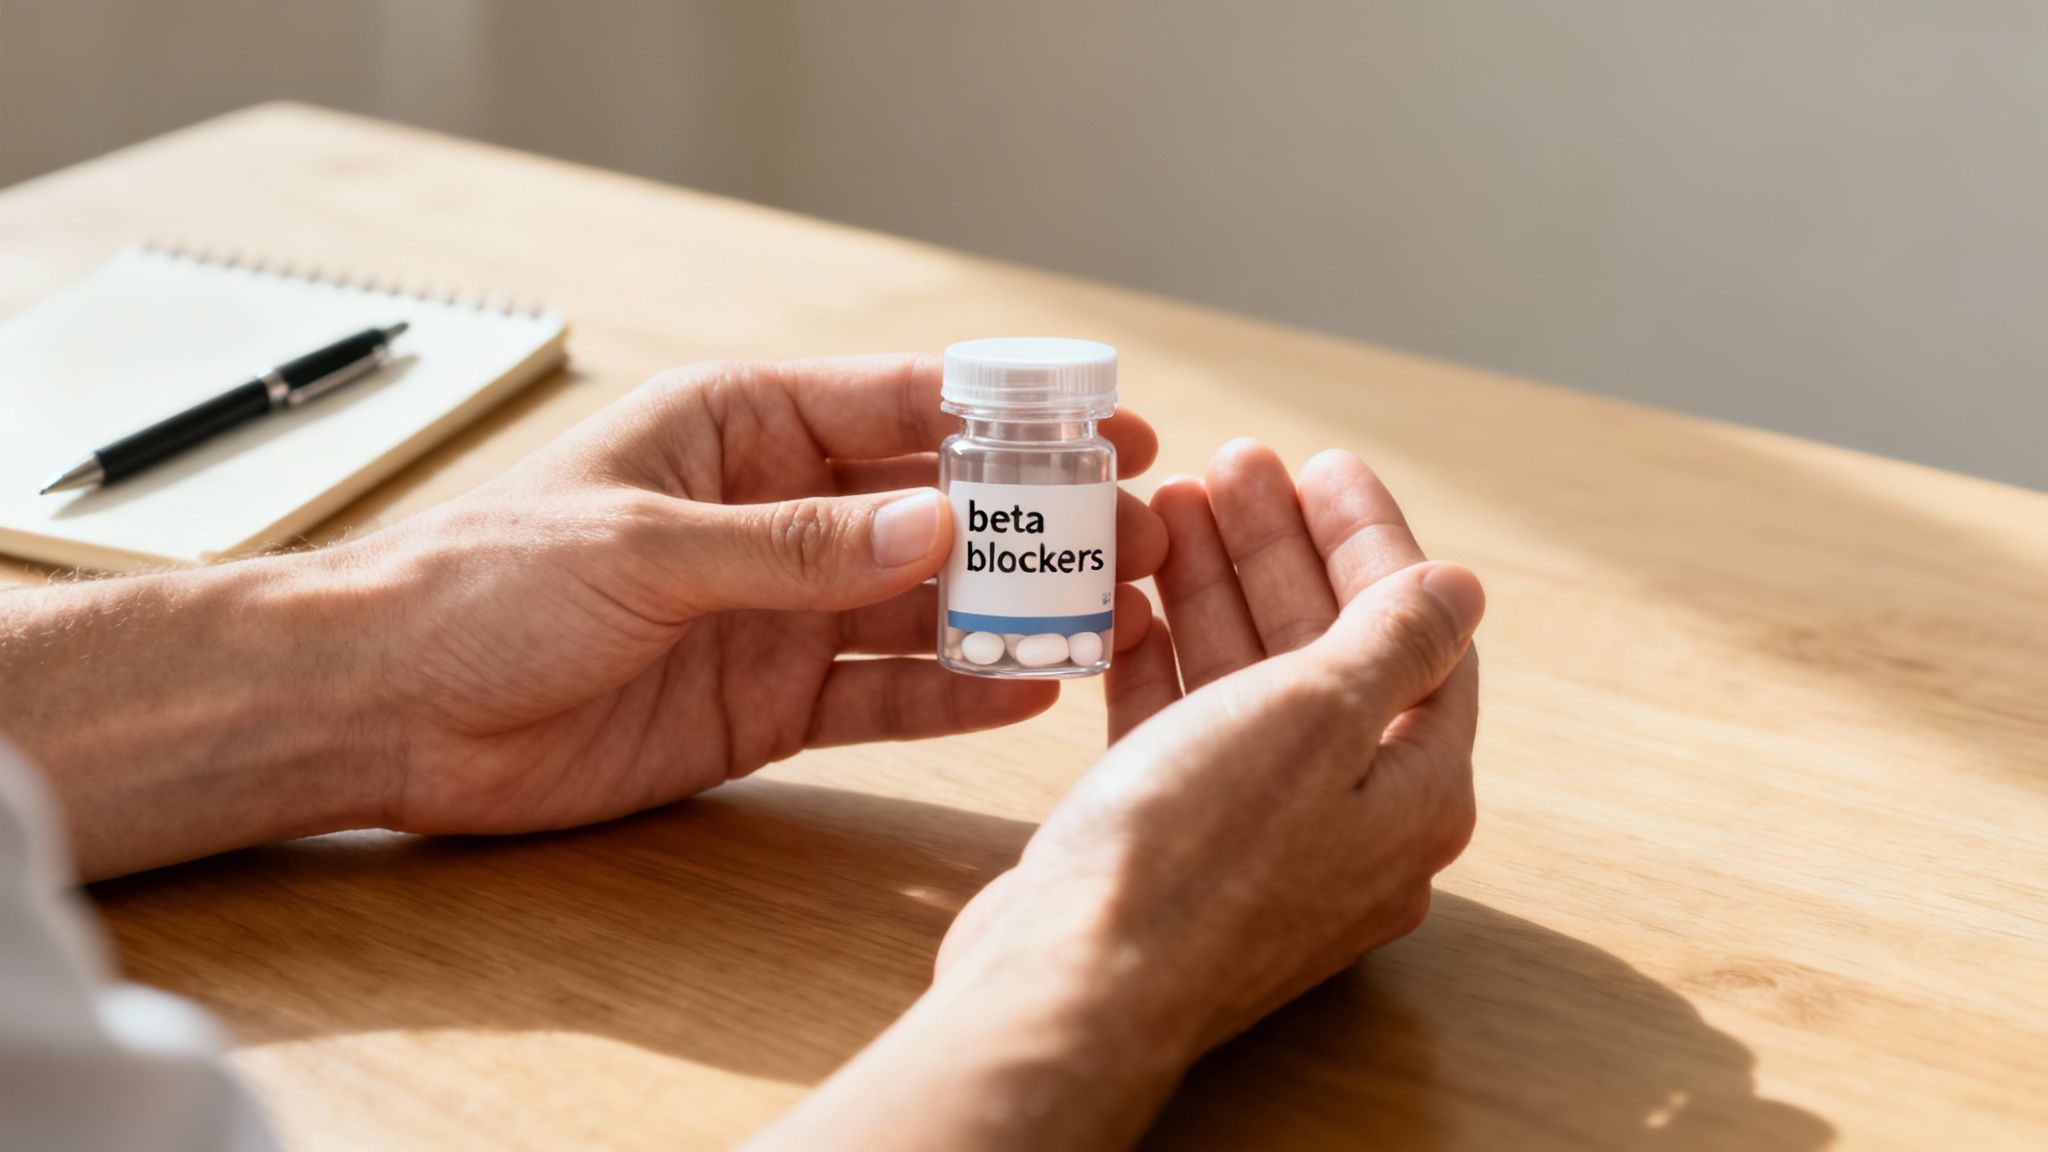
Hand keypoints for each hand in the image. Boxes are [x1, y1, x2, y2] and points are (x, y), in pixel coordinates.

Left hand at [340, 355, 1166, 835]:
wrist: (393, 709)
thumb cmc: (484, 583)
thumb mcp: (646, 546)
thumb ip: (796, 545)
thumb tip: (938, 521)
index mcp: (739, 430)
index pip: (898, 406)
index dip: (1008, 417)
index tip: (1104, 427)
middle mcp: (773, 515)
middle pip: (933, 507)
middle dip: (1035, 519)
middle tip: (1136, 532)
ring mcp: (777, 612)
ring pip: (922, 604)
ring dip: (1012, 609)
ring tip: (1113, 614)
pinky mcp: (766, 702)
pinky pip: (881, 693)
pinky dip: (952, 695)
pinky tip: (1029, 691)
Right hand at [748, 440, 1481, 1151]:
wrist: (1070, 980)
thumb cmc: (1196, 852)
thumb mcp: (1316, 716)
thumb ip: (1395, 641)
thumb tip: (1463, 590)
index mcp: (1412, 794)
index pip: (1418, 637)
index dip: (1371, 542)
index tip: (1321, 466)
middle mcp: (1346, 819)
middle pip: (1327, 652)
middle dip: (1280, 552)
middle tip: (1232, 468)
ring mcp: (1255, 837)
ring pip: (1248, 685)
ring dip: (1216, 591)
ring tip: (1172, 507)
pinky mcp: (1173, 847)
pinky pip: (1183, 733)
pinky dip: (1164, 663)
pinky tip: (1132, 601)